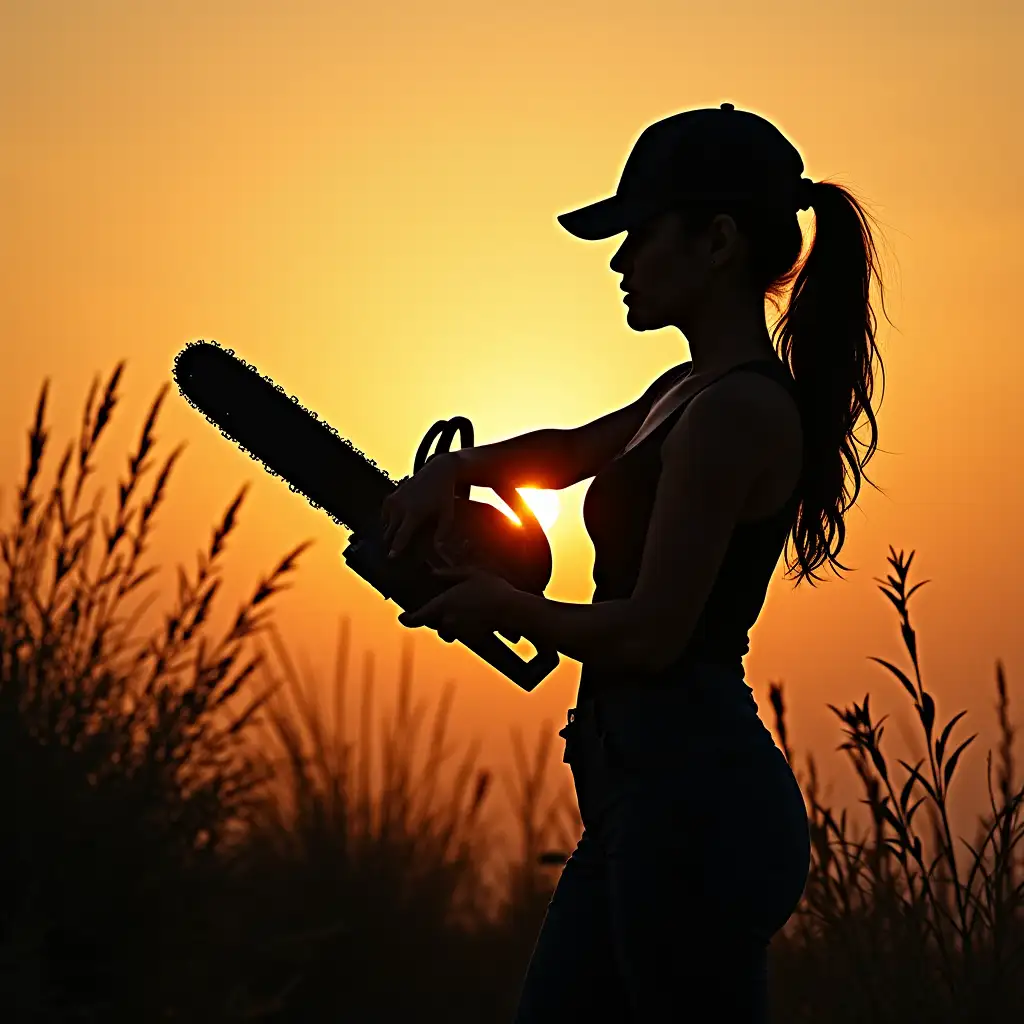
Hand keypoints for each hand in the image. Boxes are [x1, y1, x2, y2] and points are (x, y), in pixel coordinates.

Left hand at [398, 564, 518, 641]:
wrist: (512, 611)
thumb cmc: (492, 588)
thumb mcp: (471, 574)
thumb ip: (449, 574)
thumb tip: (433, 573)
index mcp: (443, 604)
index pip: (418, 617)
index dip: (408, 619)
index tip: (402, 618)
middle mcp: (448, 620)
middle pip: (436, 625)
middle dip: (439, 619)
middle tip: (449, 606)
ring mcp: (461, 632)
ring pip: (450, 631)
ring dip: (452, 625)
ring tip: (465, 612)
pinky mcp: (473, 639)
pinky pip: (465, 635)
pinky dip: (467, 628)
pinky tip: (478, 618)